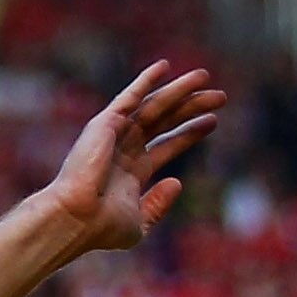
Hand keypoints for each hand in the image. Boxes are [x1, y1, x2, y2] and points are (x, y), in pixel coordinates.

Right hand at [38, 61, 223, 254]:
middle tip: (220, 97)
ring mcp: (113, 136)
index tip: (213, 122)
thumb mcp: (138, 224)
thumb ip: (157, 205)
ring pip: (153, 107)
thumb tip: (177, 182)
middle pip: (165, 122)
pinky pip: (128, 98)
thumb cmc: (100, 228)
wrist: (76, 219)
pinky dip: (145, 81)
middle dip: (192, 108)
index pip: (165, 146)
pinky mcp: (105, 125)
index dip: (189, 133)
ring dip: (179, 91)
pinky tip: (164, 67)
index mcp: (130, 173)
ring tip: (205, 77)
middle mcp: (122, 150)